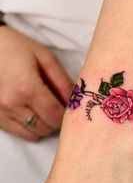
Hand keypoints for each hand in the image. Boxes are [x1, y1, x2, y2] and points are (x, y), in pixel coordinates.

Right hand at [0, 26, 72, 140]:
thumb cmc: (17, 48)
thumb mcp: (46, 58)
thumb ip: (63, 82)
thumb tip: (76, 103)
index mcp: (26, 88)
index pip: (55, 116)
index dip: (66, 114)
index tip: (68, 105)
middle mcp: (12, 104)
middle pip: (46, 128)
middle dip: (55, 119)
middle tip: (55, 105)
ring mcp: (1, 113)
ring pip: (34, 135)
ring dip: (43, 125)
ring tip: (41, 108)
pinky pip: (20, 134)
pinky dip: (29, 127)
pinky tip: (29, 111)